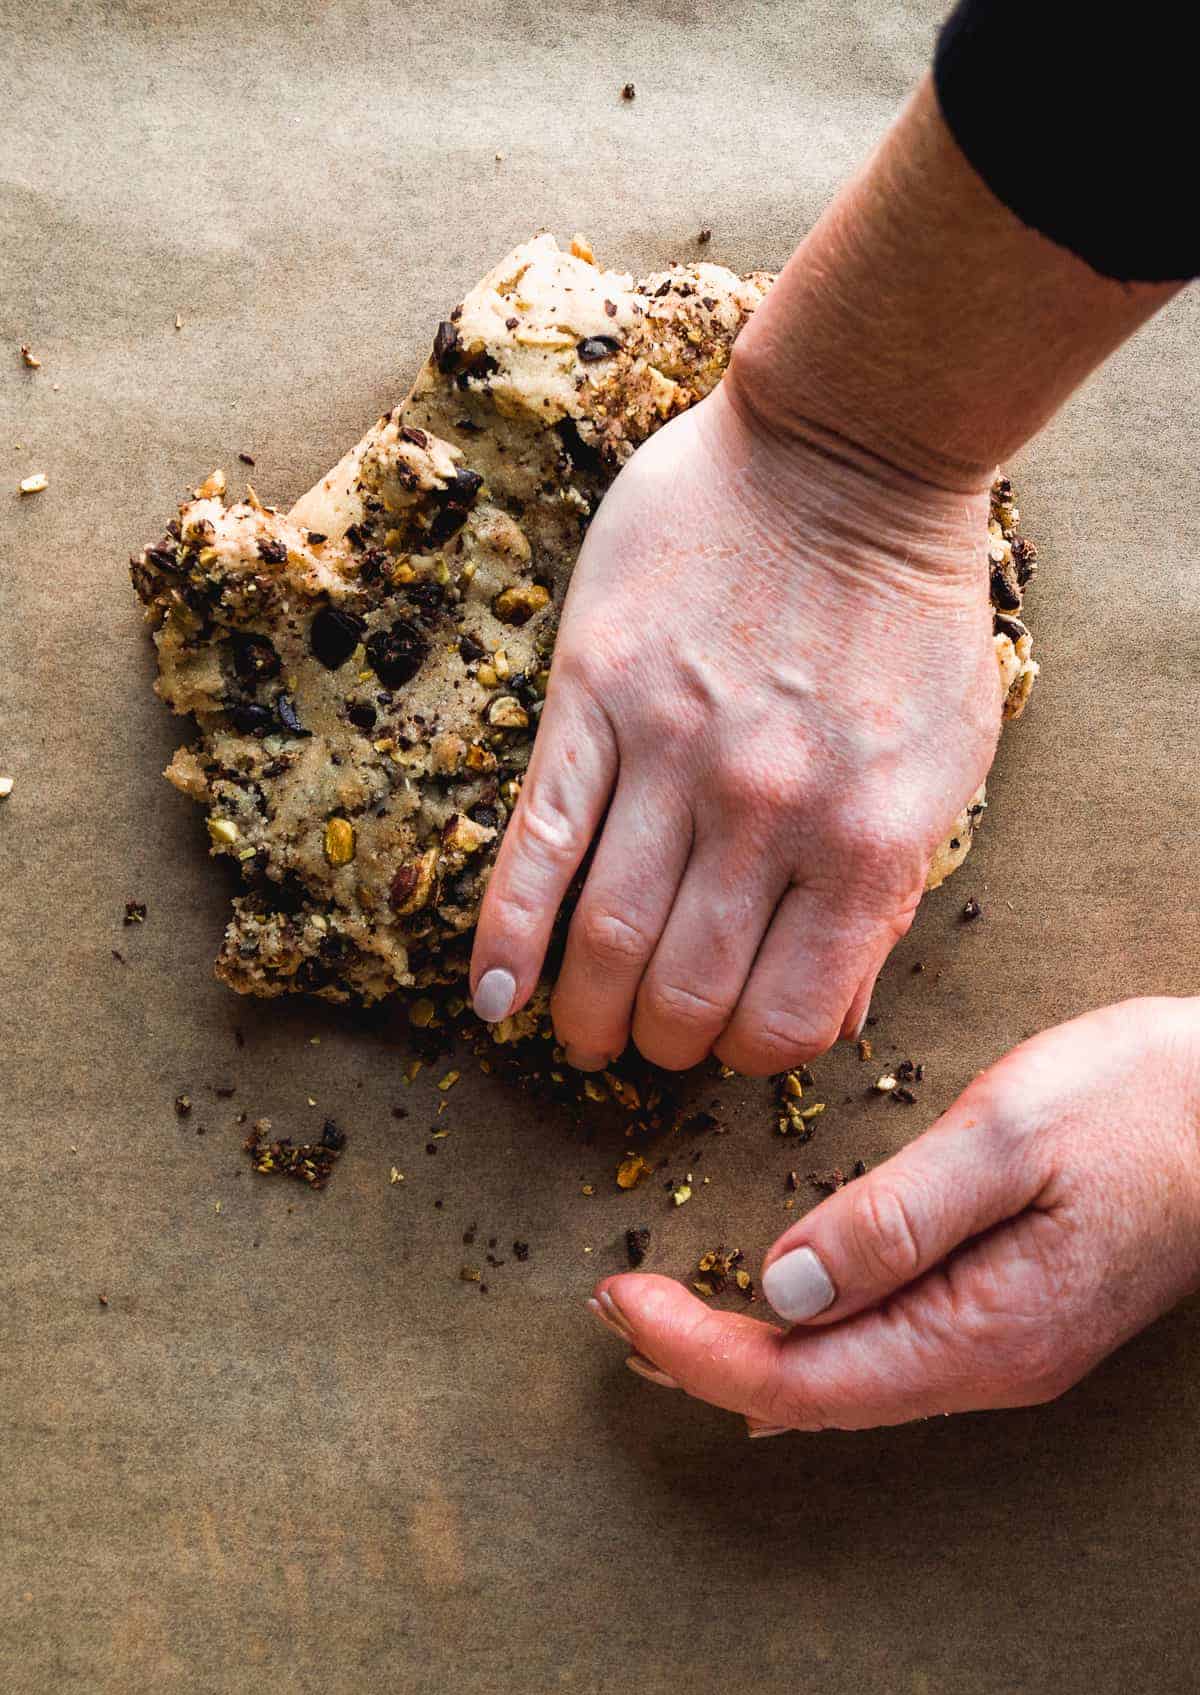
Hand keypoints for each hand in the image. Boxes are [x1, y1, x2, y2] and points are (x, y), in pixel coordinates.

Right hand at [470, 380, 1002, 1074]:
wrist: (854, 452)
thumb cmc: (908, 616)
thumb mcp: (943, 764)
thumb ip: (886, 895)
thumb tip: (830, 1014)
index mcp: (868, 842)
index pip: (784, 1021)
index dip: (747, 1055)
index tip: (728, 1042)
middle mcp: (769, 814)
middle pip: (683, 994)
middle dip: (660, 1044)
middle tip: (648, 1043)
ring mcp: (675, 755)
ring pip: (605, 938)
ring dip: (585, 1014)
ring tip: (578, 1036)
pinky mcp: (596, 697)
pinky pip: (539, 843)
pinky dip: (506, 934)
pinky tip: (492, 997)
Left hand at [589, 999, 1199, 1431]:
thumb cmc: (1146, 1104)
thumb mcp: (1011, 1136)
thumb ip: (894, 1219)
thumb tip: (780, 1288)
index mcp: (979, 1330)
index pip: (799, 1379)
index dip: (695, 1351)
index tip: (615, 1299)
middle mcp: (986, 1362)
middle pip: (811, 1397)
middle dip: (701, 1360)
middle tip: (611, 1305)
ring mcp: (1003, 1346)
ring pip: (845, 1382)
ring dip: (745, 1353)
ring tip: (658, 1318)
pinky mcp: (1011, 1312)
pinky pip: (883, 1355)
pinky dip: (805, 1343)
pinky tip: (769, 1328)